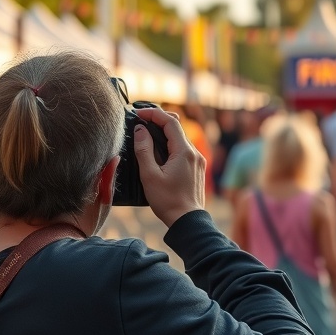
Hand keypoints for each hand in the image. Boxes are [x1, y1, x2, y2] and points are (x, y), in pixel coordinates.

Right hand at [133, 107, 205, 227]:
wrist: (187, 221)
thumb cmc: (167, 201)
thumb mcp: (150, 176)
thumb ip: (144, 150)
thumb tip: (140, 130)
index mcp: (184, 151)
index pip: (170, 122)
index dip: (153, 114)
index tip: (138, 113)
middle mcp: (194, 152)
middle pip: (176, 127)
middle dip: (158, 121)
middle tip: (141, 120)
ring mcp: (198, 160)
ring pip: (180, 138)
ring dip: (163, 133)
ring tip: (145, 135)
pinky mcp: (197, 168)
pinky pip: (183, 149)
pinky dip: (170, 144)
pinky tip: (158, 152)